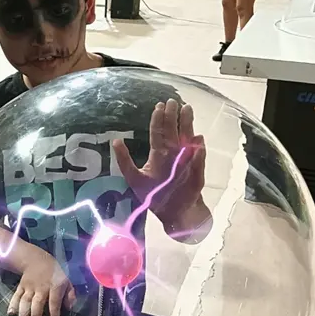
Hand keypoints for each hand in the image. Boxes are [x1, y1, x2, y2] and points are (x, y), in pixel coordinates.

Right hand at [8, 247, 75, 315]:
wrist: (35, 259)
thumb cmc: (54, 273)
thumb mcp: (66, 280)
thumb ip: (70, 294)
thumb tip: (70, 307)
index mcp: (54, 285)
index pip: (54, 300)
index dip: (54, 312)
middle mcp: (41, 287)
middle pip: (37, 302)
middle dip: (36, 315)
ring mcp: (29, 287)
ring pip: (25, 300)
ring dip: (24, 312)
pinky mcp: (21, 286)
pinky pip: (16, 296)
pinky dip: (12, 304)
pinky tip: (11, 313)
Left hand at [113, 99, 207, 231]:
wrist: (173, 214)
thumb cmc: (154, 195)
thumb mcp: (133, 178)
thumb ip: (124, 160)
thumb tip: (115, 141)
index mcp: (159, 153)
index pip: (158, 132)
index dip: (158, 119)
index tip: (159, 105)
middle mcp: (173, 153)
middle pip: (173, 131)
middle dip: (173, 116)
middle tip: (173, 101)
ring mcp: (187, 161)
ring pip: (187, 138)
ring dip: (187, 125)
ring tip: (187, 110)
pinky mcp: (197, 173)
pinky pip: (198, 160)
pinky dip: (198, 151)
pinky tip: (198, 140)